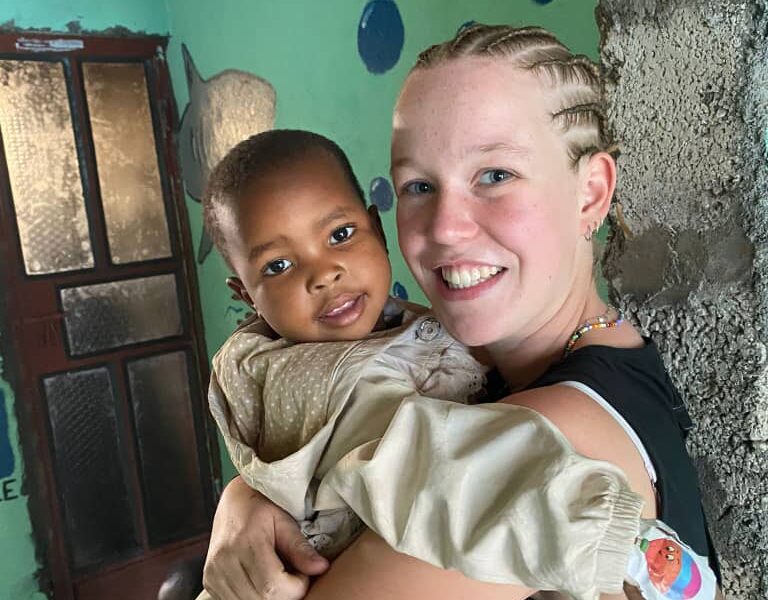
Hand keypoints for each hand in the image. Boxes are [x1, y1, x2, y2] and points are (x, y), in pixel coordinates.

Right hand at [203, 476, 328, 599]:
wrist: (234, 502)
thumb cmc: (263, 508)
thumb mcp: (285, 521)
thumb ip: (300, 547)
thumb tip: (321, 568)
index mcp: (244, 542)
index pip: (273, 585)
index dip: (295, 587)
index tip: (303, 574)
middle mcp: (224, 560)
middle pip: (262, 599)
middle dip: (285, 594)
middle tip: (293, 576)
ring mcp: (213, 574)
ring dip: (270, 597)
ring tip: (277, 576)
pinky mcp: (209, 582)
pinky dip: (254, 597)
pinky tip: (261, 582)